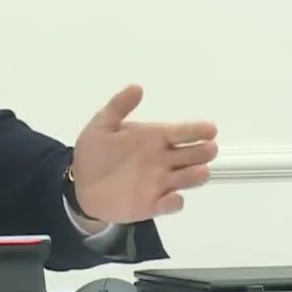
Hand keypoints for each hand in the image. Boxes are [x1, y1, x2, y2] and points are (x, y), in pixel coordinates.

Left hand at [70, 84, 217, 224]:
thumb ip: (118, 107)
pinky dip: (174, 202)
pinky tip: (172, 198)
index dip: (197, 130)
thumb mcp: (101, 126)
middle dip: (202, 152)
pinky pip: (169, 205)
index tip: (211, 130)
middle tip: (209, 149)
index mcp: (154, 139)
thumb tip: (136, 87)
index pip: (181, 132)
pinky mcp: (152, 205)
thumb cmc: (95, 153)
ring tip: (200, 171)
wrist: (80, 184)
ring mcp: (160, 183)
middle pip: (191, 155)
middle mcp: (163, 160)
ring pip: (186, 179)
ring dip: (195, 176)